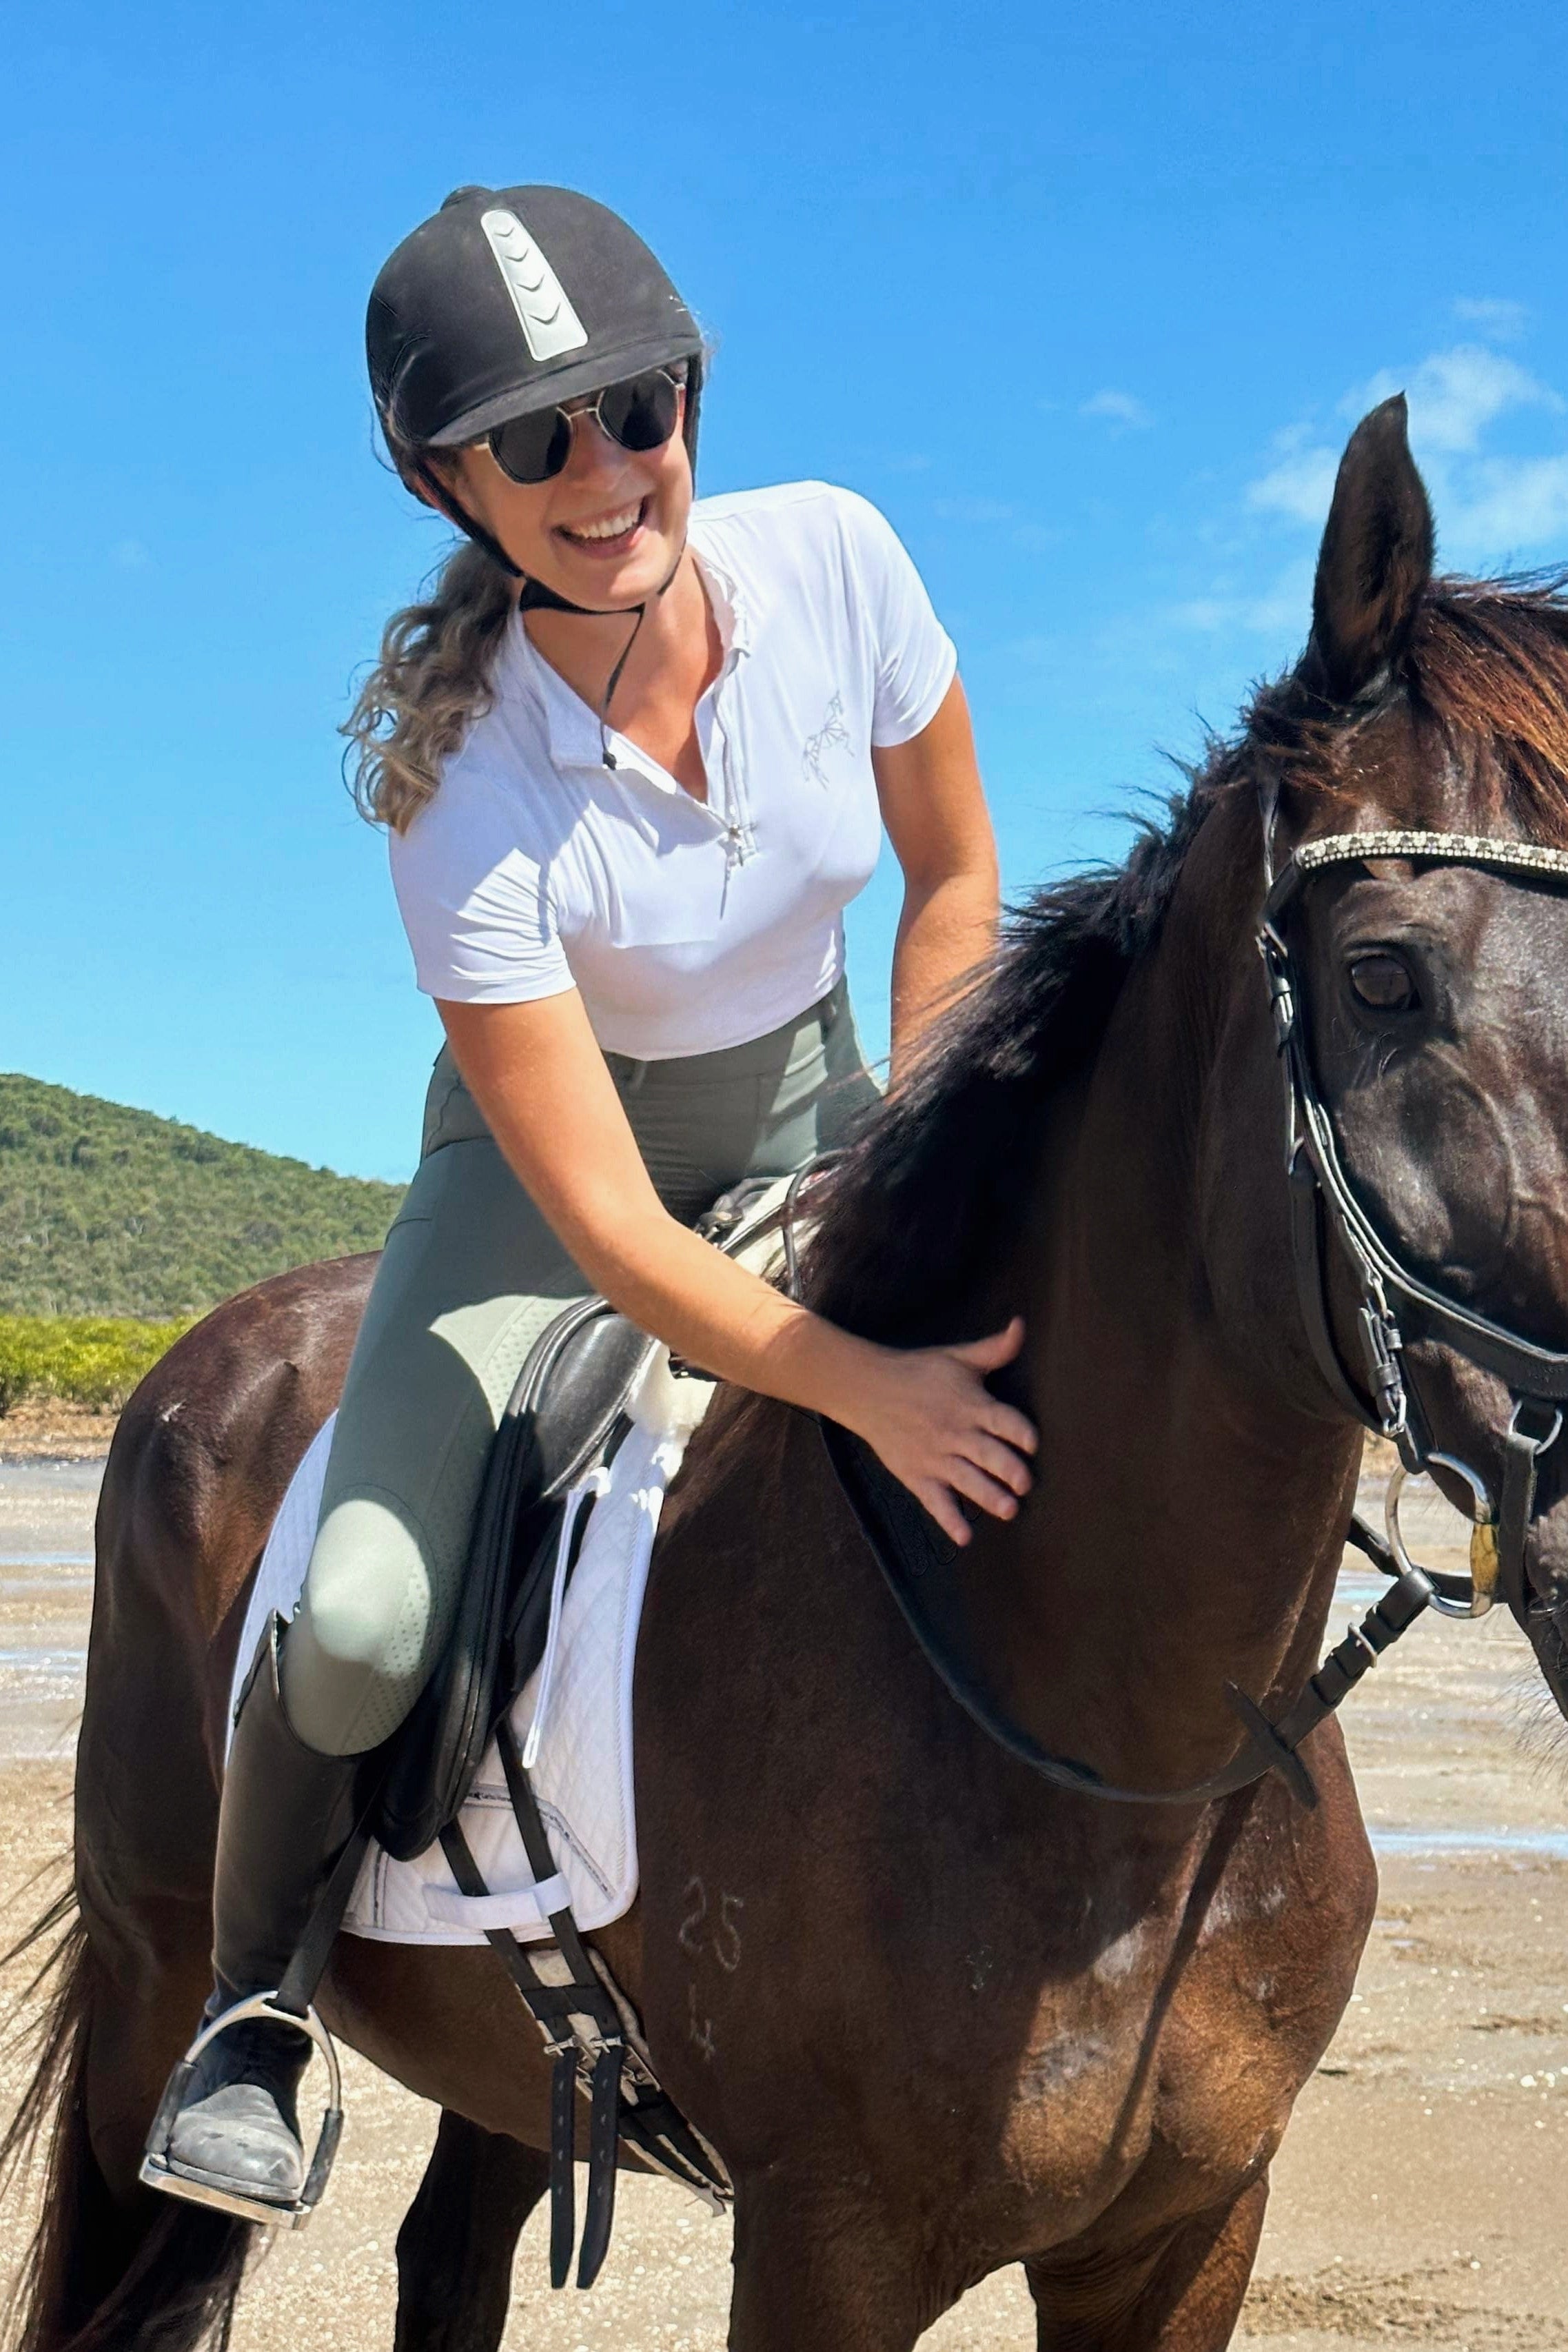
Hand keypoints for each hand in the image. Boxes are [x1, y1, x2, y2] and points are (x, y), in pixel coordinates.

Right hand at [843, 1319, 1035, 1545]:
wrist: (868, 1389)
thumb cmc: (918, 1371)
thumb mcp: (958, 1357)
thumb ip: (995, 1349)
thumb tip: (1021, 1325)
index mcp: (970, 1404)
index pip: (1003, 1421)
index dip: (1020, 1433)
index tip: (1032, 1444)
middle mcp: (955, 1433)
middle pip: (988, 1455)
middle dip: (1009, 1472)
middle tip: (1025, 1485)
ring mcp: (935, 1457)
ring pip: (968, 1481)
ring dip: (989, 1497)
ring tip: (1009, 1510)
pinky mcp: (917, 1475)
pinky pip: (936, 1502)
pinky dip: (950, 1520)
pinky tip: (965, 1537)